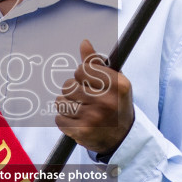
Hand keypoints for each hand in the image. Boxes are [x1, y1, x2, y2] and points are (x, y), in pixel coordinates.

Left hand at [55, 39, 133, 156]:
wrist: (122, 138)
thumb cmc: (115, 104)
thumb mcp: (114, 82)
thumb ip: (97, 63)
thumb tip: (84, 43)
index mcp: (118, 85)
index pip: (82, 69)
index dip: (81, 76)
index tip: (89, 84)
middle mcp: (106, 101)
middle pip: (68, 85)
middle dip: (73, 91)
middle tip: (85, 100)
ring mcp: (94, 117)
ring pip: (61, 101)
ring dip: (67, 105)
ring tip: (81, 111)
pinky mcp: (82, 131)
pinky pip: (59, 118)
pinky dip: (64, 120)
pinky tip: (77, 121)